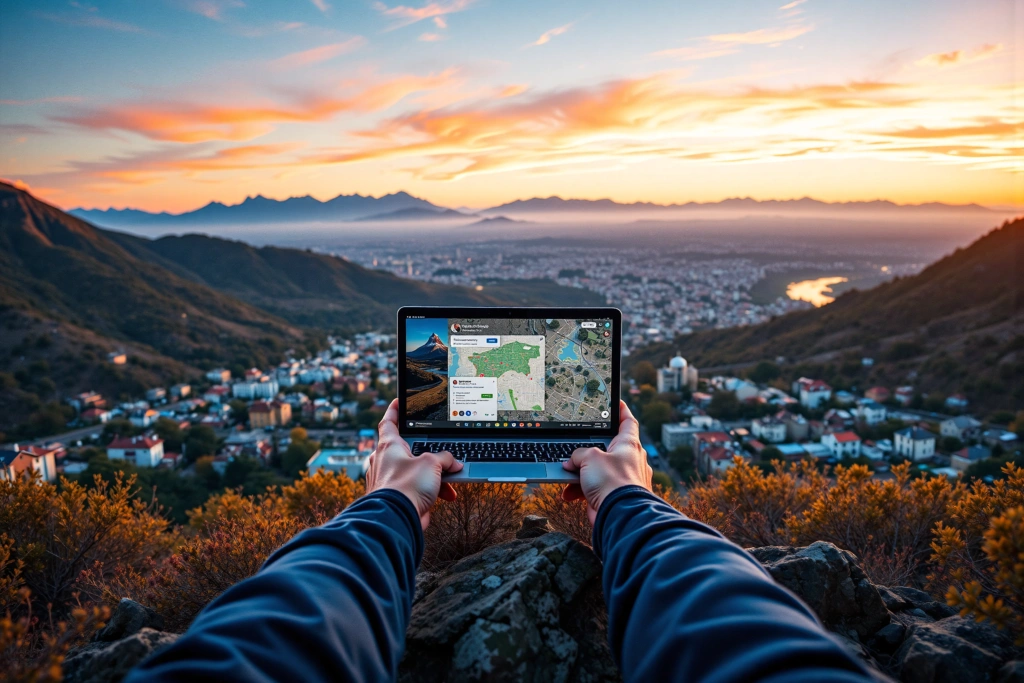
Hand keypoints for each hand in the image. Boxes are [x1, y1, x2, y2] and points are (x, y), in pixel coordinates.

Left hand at [365, 400, 463, 528]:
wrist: (396, 519)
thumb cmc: (406, 487)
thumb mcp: (431, 463)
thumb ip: (444, 458)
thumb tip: (453, 462)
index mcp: (388, 446)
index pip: (389, 421)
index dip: (395, 410)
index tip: (398, 402)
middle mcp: (385, 461)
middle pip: (408, 448)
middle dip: (429, 452)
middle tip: (443, 452)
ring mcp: (389, 480)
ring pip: (416, 470)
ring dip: (435, 475)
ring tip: (450, 479)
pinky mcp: (396, 497)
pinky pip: (417, 488)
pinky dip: (432, 490)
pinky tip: (447, 494)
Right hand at [561, 401, 651, 524]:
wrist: (619, 516)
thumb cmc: (612, 482)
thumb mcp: (590, 457)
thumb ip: (579, 453)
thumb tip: (572, 461)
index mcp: (629, 445)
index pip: (627, 422)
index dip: (621, 411)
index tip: (616, 403)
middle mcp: (628, 460)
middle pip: (606, 447)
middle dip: (587, 450)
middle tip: (574, 448)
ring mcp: (622, 479)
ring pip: (596, 470)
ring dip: (579, 473)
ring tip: (567, 475)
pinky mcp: (613, 496)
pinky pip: (593, 488)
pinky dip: (580, 490)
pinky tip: (568, 493)